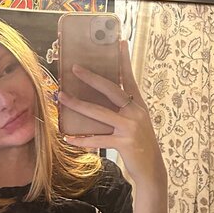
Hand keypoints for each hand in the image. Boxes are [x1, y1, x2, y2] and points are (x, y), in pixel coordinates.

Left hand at [60, 41, 166, 190]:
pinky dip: (81, 139)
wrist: (151, 169)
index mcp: (139, 105)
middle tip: (75, 68)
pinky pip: (97, 139)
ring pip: (99, 112)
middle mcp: (136, 112)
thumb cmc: (139, 144)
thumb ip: (122, 110)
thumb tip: (97, 99)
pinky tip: (68, 138)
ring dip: (77, 104)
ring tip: (61, 96)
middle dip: (91, 78)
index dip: (124, 60)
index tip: (120, 43)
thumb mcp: (135, 123)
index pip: (130, 78)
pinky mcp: (124, 143)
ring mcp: (131, 127)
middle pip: (112, 90)